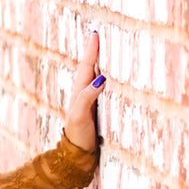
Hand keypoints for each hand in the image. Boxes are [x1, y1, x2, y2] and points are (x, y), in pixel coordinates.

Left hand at [63, 33, 104, 151]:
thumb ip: (87, 97)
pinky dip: (106, 78)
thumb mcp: (80, 115)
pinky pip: (102, 88)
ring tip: (104, 49)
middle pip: (91, 68)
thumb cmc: (77, 134)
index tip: (94, 34)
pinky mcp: (98, 109)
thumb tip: (101, 79)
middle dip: (95, 52)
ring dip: (100, 63)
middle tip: (98, 35)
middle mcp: (85, 94)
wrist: (77, 154)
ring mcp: (91, 101)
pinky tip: (110, 76)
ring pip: (96, 77)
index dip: (91, 51)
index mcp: (80, 92)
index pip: (87, 66)